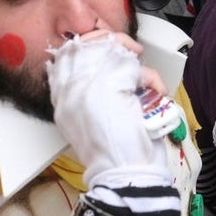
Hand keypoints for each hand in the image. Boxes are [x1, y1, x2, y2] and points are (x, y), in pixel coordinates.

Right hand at [47, 32, 164, 185]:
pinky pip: (132, 66)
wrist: (124, 175)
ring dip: (131, 55)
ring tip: (143, 72)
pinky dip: (149, 76)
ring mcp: (85, 86)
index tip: (109, 48)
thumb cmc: (114, 152)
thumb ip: (86, 93)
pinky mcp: (108, 86)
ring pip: (107, 48)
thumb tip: (105, 66)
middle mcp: (68, 91)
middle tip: (131, 51)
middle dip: (110, 41)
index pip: (64, 56)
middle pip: (83, 45)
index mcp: (61, 101)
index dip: (88, 45)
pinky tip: (154, 90)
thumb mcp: (87, 121)